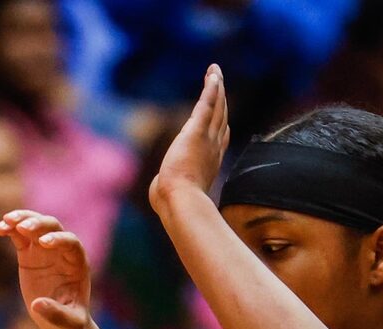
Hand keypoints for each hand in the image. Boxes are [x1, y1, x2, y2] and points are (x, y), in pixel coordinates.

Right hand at [0, 210, 94, 328]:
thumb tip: (36, 305)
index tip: (43, 243)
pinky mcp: (29, 254)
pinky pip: (20, 236)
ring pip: (35, 225)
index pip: (71, 243)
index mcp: (77, 264)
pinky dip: (10, 229)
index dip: (58, 239)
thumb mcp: (66, 323)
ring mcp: (44, 250)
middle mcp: (62, 252)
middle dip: (38, 225)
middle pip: (53, 227)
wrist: (59, 322)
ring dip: (22, 219)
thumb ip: (55, 314)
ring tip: (6, 221)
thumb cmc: (68, 323)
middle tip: (22, 227)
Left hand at [151, 65, 230, 206]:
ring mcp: (207, 138)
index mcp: (209, 164)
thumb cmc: (174, 204)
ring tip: (216, 71)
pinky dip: (212, 88)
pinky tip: (214, 75)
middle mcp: (213, 148)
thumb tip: (157, 193)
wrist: (179, 202)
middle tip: (220, 85)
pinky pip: (207, 104)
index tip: (225, 120)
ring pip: (217, 107)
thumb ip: (167, 188)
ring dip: (217, 87)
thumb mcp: (171, 194)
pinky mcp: (196, 131)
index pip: (219, 141)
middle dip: (222, 101)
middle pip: (221, 119)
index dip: (222, 128)